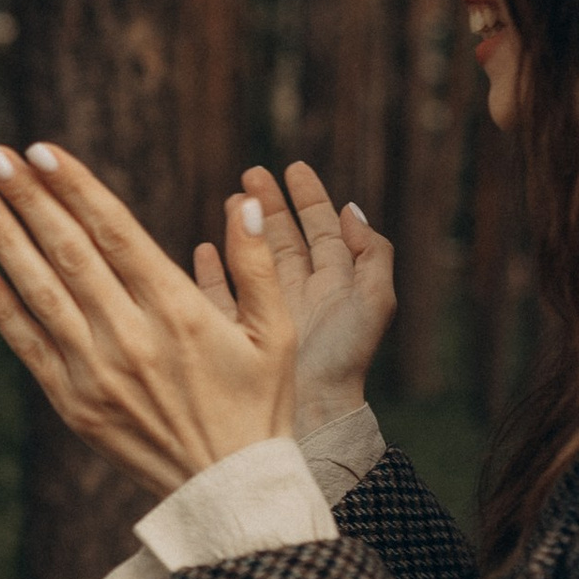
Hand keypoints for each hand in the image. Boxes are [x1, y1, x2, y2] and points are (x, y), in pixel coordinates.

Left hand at [0, 141, 294, 494]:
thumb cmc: (258, 405)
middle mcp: (130, 338)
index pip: (115, 233)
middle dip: (29, 199)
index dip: (75, 188)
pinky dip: (2, 310)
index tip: (42, 151)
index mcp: (178, 312)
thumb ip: (258, 266)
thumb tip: (246, 201)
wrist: (228, 490)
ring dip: (5, 243)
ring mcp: (95, 373)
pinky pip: (30, 348)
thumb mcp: (277, 334)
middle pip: (69, 253)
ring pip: (41, 294)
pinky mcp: (73, 405)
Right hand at [203, 161, 394, 436]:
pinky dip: (214, 268)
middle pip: (284, 236)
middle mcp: (302, 291)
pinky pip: (223, 292)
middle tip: (251, 175)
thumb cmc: (344, 358)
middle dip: (270, 204)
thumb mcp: (375, 301)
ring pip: (254, 257)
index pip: (321, 228)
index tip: (293, 167)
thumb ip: (373, 254)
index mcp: (334, 282)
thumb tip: (353, 210)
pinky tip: (204, 248)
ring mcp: (270, 309)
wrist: (310, 410)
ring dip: (244, 227)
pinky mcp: (241, 329)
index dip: (309, 197)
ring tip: (232, 202)